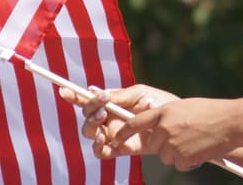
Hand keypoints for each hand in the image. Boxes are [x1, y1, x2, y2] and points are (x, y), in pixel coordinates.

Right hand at [58, 83, 177, 157]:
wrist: (177, 123)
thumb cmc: (160, 103)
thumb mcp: (139, 93)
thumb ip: (118, 95)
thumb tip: (94, 90)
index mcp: (112, 103)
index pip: (89, 100)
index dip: (75, 96)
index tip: (64, 91)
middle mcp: (109, 118)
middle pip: (87, 117)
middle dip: (89, 110)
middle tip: (102, 107)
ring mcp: (113, 134)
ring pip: (90, 133)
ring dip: (91, 126)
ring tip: (103, 120)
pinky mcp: (120, 149)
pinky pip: (101, 152)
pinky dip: (98, 147)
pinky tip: (104, 139)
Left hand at [107, 96, 241, 171]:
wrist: (229, 123)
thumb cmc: (208, 112)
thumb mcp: (182, 108)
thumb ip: (165, 117)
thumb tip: (154, 129)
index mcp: (163, 112)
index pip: (135, 123)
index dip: (123, 131)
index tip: (115, 137)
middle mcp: (164, 128)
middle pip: (153, 144)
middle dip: (164, 144)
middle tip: (183, 136)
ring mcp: (173, 144)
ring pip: (165, 156)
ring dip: (177, 153)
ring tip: (194, 141)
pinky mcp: (182, 159)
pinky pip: (178, 164)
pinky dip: (187, 161)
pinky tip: (199, 150)